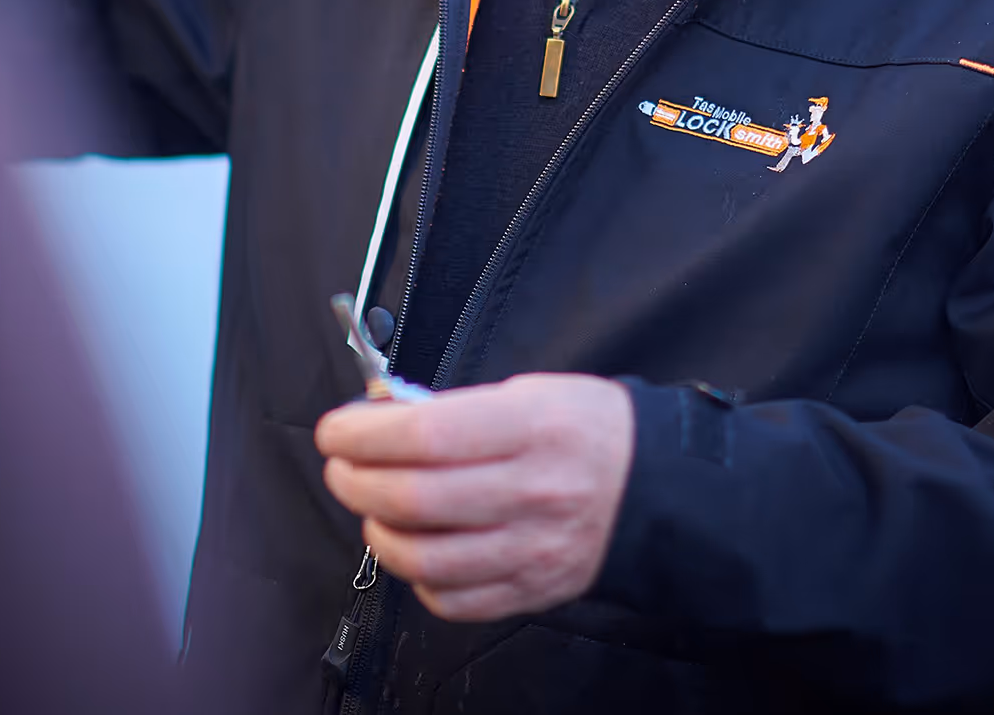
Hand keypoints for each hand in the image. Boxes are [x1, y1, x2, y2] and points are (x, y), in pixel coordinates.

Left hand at [317, 373, 633, 622]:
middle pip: (415, 497)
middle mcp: (532, 492)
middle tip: (343, 467)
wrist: (657, 487)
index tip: (337, 430)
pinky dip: (418, 579)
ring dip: (379, 532)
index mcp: (532, 428)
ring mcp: (532, 549)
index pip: (427, 434)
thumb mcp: (531, 392)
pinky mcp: (532, 590)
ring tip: (374, 510)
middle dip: (356, 481)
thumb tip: (384, 422)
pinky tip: (417, 549)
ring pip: (424, 558)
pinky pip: (453, 600)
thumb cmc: (587, 429)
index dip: (365, 434)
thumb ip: (458, 411)